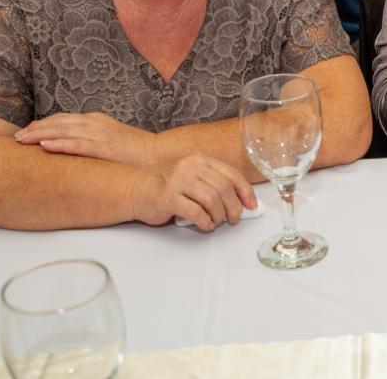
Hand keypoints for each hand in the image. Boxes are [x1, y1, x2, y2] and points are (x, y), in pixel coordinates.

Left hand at [15, 112, 159, 166]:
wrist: (158, 154)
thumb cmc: (136, 152)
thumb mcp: (111, 141)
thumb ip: (93, 142)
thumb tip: (74, 151)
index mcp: (96, 121)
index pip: (63, 119)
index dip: (42, 124)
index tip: (26, 131)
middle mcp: (95, 123)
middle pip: (58, 122)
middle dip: (34, 128)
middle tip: (16, 137)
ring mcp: (99, 134)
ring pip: (63, 131)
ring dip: (39, 134)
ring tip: (21, 140)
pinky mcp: (104, 147)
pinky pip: (77, 144)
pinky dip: (59, 144)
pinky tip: (44, 146)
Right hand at [127, 154, 255, 230]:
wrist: (134, 188)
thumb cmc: (166, 185)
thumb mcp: (191, 175)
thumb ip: (212, 182)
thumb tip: (240, 201)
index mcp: (200, 160)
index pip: (231, 174)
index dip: (245, 191)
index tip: (252, 205)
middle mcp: (190, 167)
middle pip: (224, 188)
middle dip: (234, 207)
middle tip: (234, 219)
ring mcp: (178, 181)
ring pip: (211, 200)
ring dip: (219, 215)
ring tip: (216, 222)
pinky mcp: (168, 198)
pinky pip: (195, 212)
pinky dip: (204, 222)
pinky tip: (205, 225)